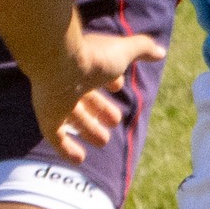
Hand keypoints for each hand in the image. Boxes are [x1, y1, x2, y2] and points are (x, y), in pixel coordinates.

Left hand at [31, 29, 167, 162]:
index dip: (109, 81)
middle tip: (114, 122)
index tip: (116, 87)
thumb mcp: (124, 53)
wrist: (58, 63)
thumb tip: (161, 52)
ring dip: (88, 130)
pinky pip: (56, 137)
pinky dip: (67, 149)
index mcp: (86, 65)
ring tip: (103, 141)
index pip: (97, 74)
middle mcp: (70, 82)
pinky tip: (79, 159)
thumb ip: (143, 49)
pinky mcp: (47, 118)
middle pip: (85, 98)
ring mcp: (56, 101)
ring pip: (72, 118)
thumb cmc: (93, 57)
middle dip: (100, 110)